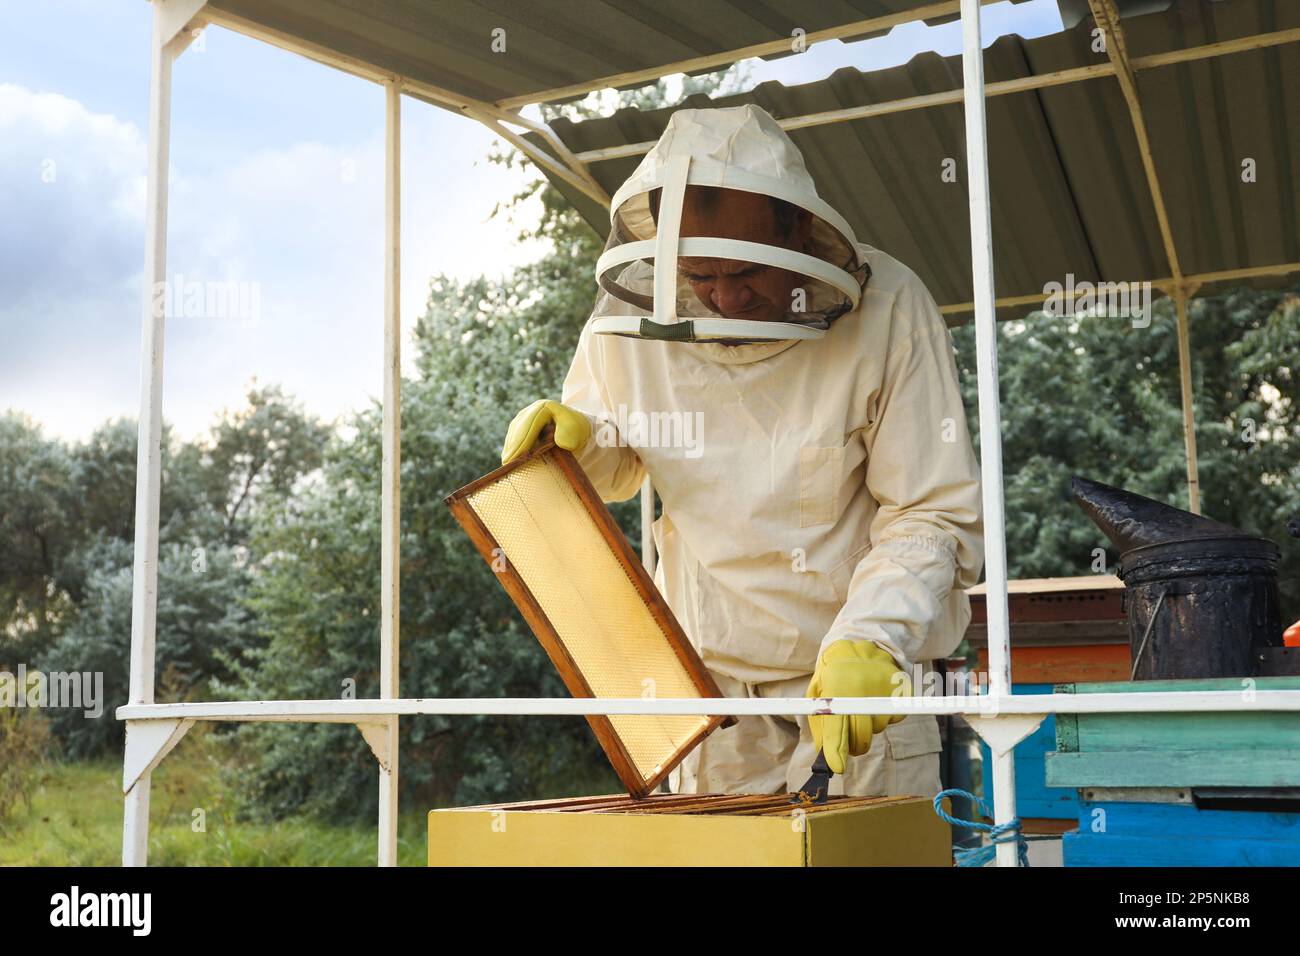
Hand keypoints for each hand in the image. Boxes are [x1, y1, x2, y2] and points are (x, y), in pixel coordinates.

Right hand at [501, 400, 591, 464]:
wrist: (577, 427)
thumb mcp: (577, 432)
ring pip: (514, 432)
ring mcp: (526, 415)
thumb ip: (569, 436)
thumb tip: (559, 441)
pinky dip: (512, 447)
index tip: (517, 456)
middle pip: (519, 428)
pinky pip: (514, 435)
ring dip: (510, 448)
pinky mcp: (522, 423)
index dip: (523, 442)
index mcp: (545, 407)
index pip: (530, 425)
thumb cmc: (577, 431)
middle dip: (513, 446)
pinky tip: (509, 458)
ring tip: (506, 464)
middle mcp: (532, 409)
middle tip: (507, 463)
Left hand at [807, 639, 908, 773]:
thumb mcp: (818, 690)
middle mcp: (862, 686)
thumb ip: (820, 721)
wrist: (861, 641)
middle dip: (853, 744)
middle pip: (861, 735)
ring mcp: (884, 687)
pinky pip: (894, 718)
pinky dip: (884, 715)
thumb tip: (825, 753)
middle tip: (848, 739)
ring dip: (869, 726)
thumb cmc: (834, 672)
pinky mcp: (902, 688)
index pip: (837, 726)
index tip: (837, 767)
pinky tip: (876, 699)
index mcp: (836, 685)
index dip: (836, 750)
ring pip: (878, 728)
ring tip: (862, 705)